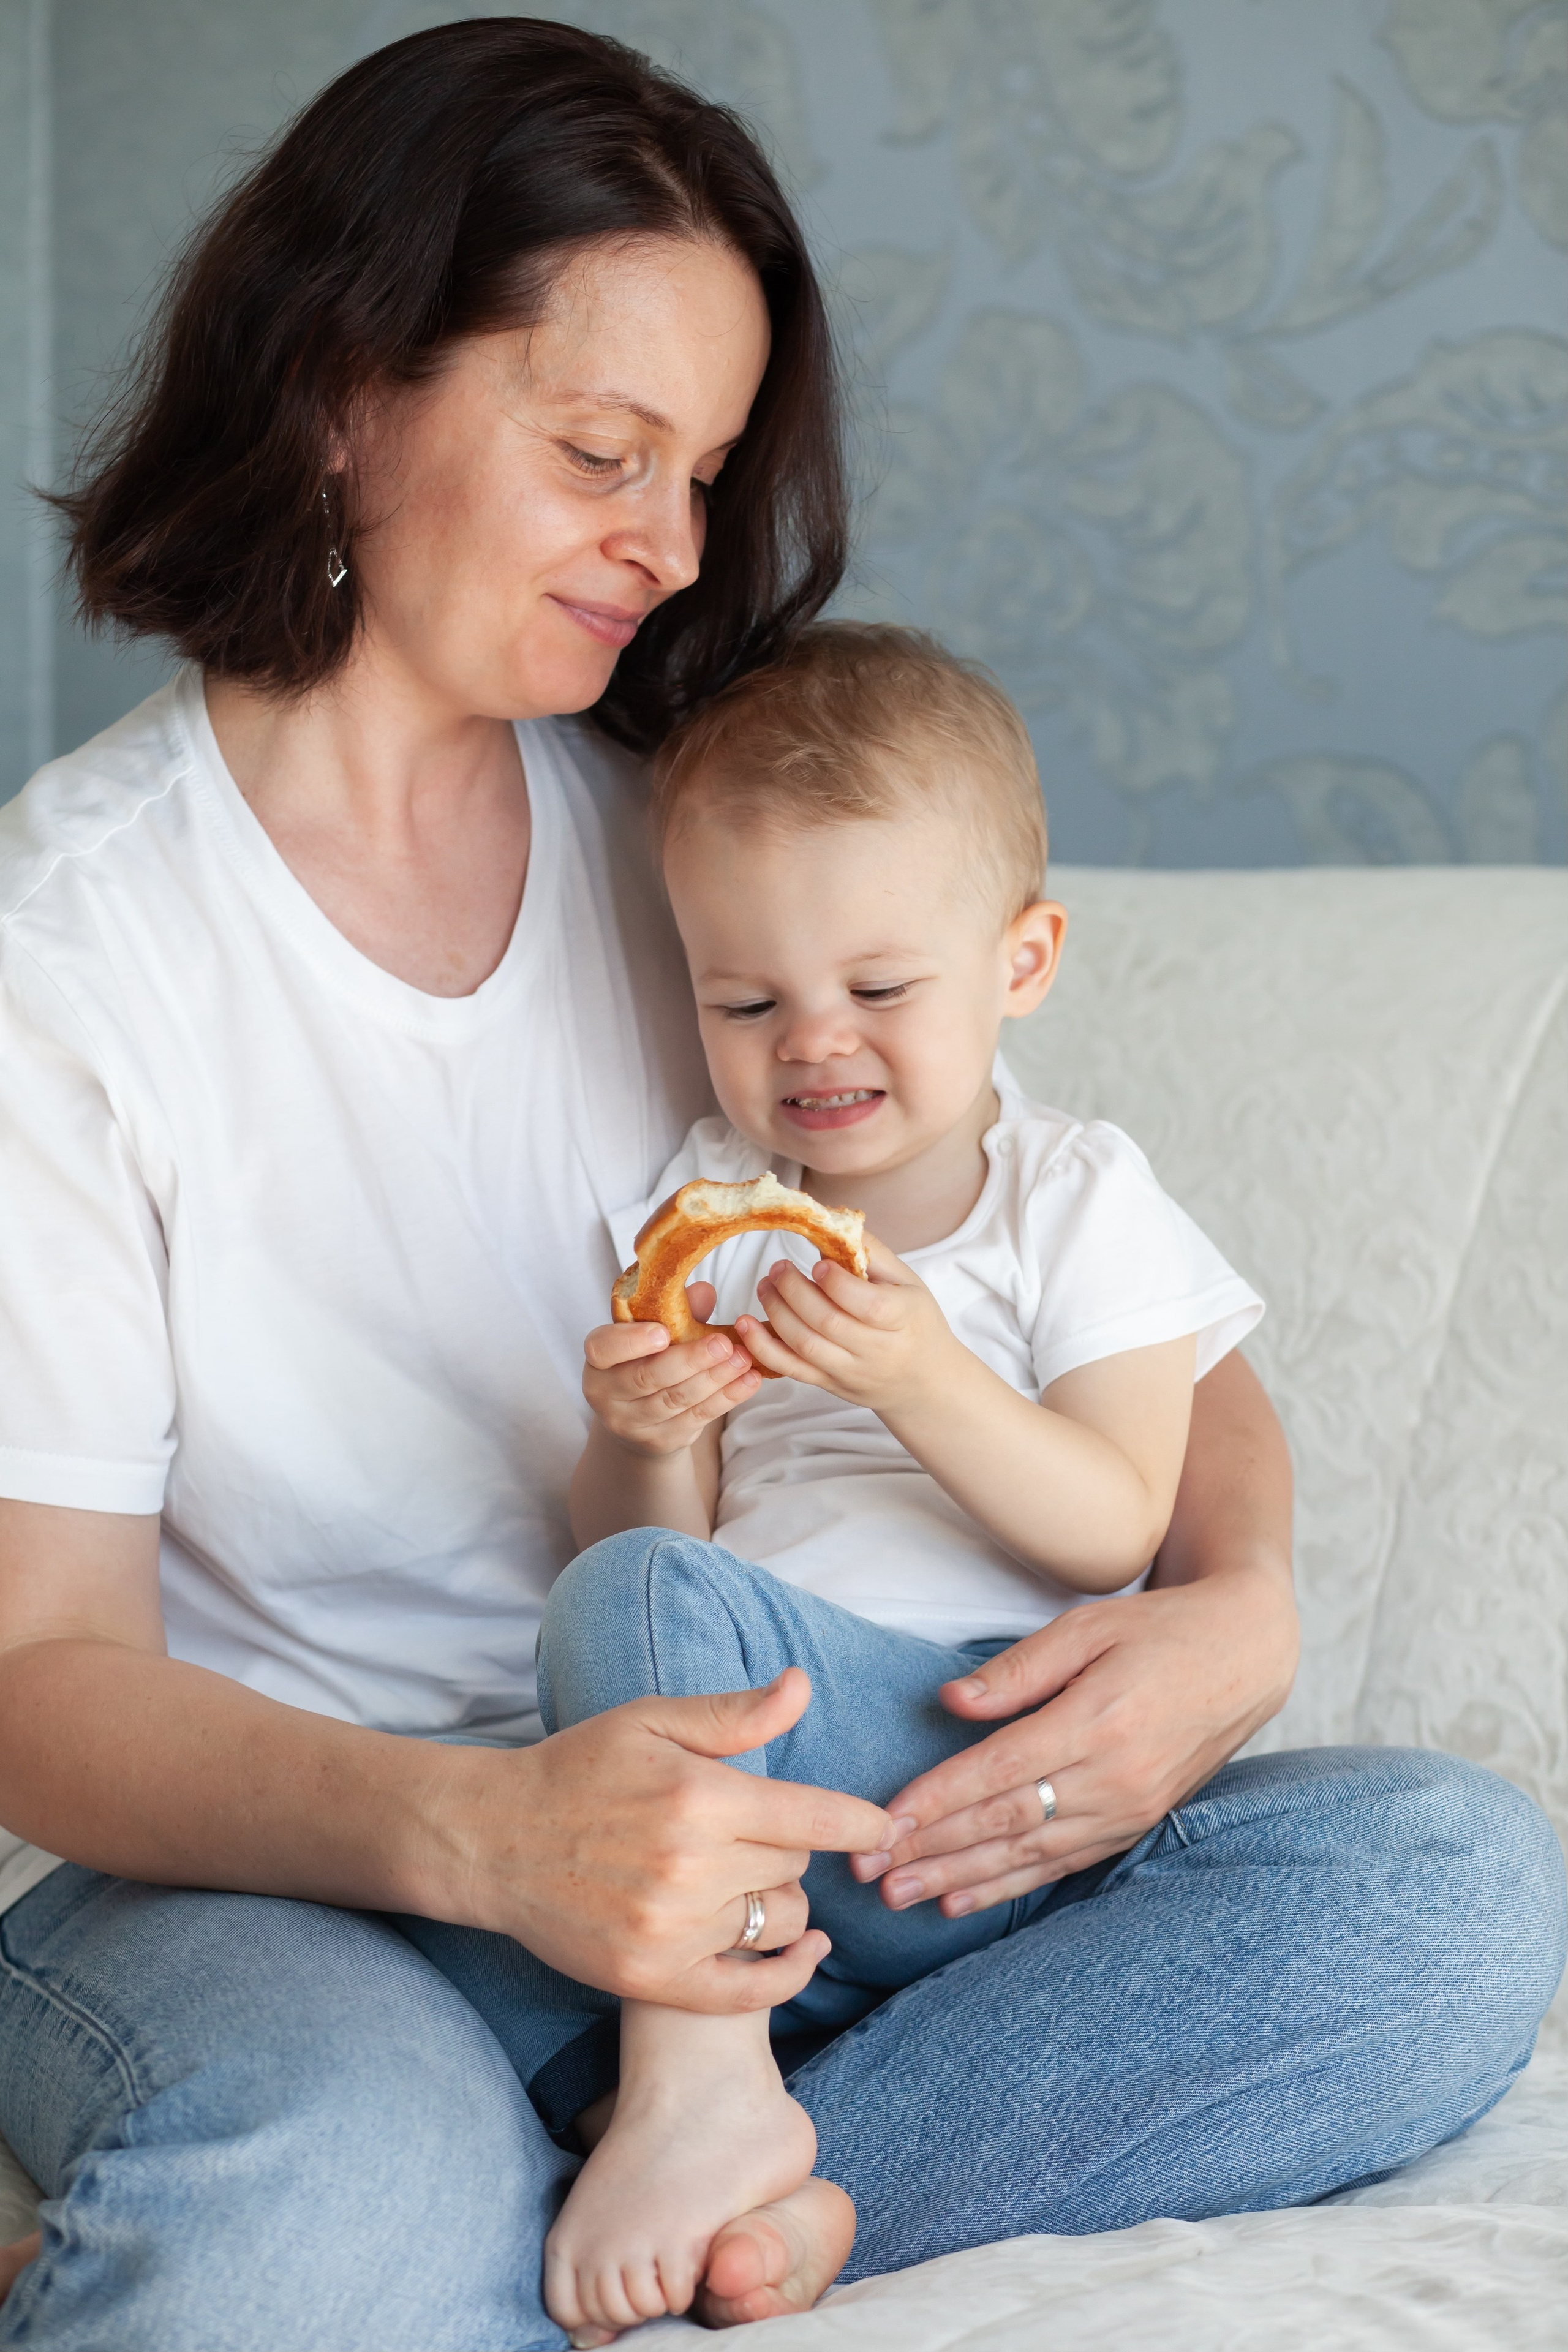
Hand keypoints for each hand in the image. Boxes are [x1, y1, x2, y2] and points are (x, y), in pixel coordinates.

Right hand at [453, 1666, 895, 2010]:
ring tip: (740, 1879)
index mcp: (698, 1798)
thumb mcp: (652, 1721)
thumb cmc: (578, 1769)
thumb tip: (804, 1685)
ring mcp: (672, 1932)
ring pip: (779, 1922)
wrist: (492, 1840)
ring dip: (776, 1901)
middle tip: (748, 1831)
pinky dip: (786, 1974)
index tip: (886, 1826)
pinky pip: (751, 1993)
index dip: (863, 1822)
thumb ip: (735, 1714)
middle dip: (786, 1845)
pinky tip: (802, 1951)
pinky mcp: (653, 1980)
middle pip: (795, 1865)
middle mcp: (691, 1869)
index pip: (816, 1818)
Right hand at [582, 1282, 758, 1456]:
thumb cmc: (645, 1361)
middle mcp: (607, 1394)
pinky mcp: (662, 1440)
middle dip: (689, 1360)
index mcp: (599, 1361)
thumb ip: (674, 1312)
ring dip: (715, 1378)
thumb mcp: (651, 1334)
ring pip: (676, 1399)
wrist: (638, 1419)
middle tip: (723, 1344)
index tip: (663, 1332)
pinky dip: (727, 1398)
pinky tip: (749, 1381)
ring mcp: (633, 1423)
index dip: (631, 1341)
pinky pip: (697, 1417)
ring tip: (743, 1359)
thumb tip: (705, 1291)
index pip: (603, 1349)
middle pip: (647, 1377)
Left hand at [737, 1236, 955, 1413]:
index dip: (837, 1284)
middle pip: (827, 1323)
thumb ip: (873, 1253)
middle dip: (794, 1291)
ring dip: (776, 1312)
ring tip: (765, 1286)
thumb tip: (835, 1222)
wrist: (925, 1382)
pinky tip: (746, 1325)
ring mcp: (851, 1372)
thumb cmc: (916, 1323)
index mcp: (904, 1319)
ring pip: (805, 1346)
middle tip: (778, 1268)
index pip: (868, 1305)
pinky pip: (791, 1370)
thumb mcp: (909, 1283)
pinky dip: (763, 1348)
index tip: (817, 1263)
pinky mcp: (830, 1385)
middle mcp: (878, 1351)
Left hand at [851, 1563, 1297, 1915]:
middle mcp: (1114, 1775)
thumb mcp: (1088, 1627)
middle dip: (931, 1849)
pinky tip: (962, 1898)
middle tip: (867, 1871)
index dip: (937, 1799)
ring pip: (1029, 1853)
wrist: (1247, 1656)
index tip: (882, 1820)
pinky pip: (1062, 1864)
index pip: (999, 1770)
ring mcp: (1128, 1808)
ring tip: (898, 1896)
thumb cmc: (1159, 1630)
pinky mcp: (1135, 1824)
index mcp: (1097, 1719)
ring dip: (959, 1877)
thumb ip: (1018, 1670)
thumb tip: (950, 1702)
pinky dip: (1009, 1885)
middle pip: (1006, 1821)